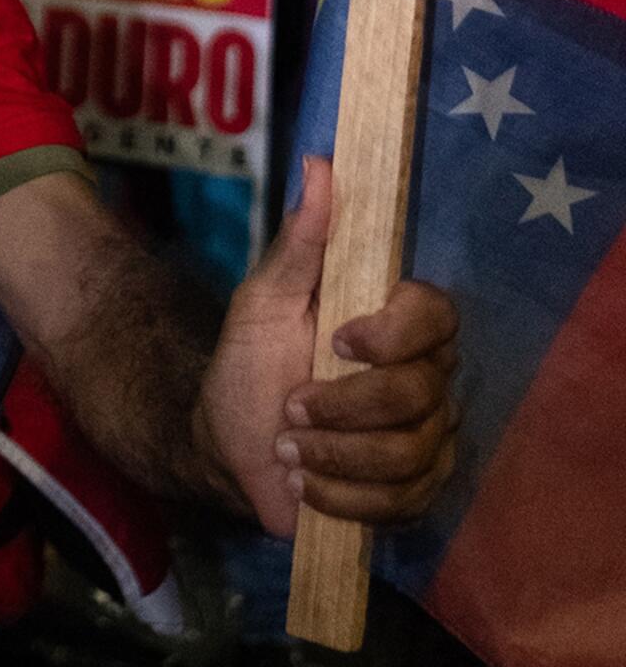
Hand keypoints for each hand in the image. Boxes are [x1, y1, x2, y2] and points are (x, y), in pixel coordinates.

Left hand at [194, 154, 458, 534]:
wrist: (228, 446)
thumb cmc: (251, 364)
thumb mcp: (263, 300)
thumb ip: (299, 240)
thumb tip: (320, 163)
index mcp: (397, 322)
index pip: (438, 314)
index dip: (394, 332)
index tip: (337, 340)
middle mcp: (428, 377)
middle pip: (421, 392)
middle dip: (343, 407)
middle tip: (290, 406)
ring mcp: (428, 438)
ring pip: (411, 452)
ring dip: (334, 454)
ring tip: (288, 449)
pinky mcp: (416, 492)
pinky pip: (402, 503)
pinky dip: (342, 498)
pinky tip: (306, 487)